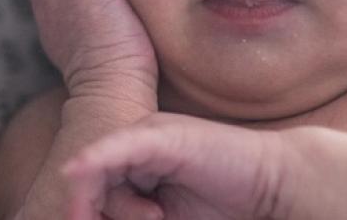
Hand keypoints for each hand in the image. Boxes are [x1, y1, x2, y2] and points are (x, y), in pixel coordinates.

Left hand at [62, 113, 291, 219]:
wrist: (271, 185)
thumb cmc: (224, 204)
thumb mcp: (162, 217)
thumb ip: (135, 215)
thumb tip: (83, 219)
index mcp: (135, 161)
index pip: (91, 186)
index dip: (81, 212)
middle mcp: (136, 143)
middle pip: (90, 178)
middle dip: (85, 210)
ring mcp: (148, 135)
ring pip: (100, 169)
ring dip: (103, 205)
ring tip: (147, 219)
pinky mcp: (162, 136)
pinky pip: (119, 147)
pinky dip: (95, 160)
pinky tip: (75, 172)